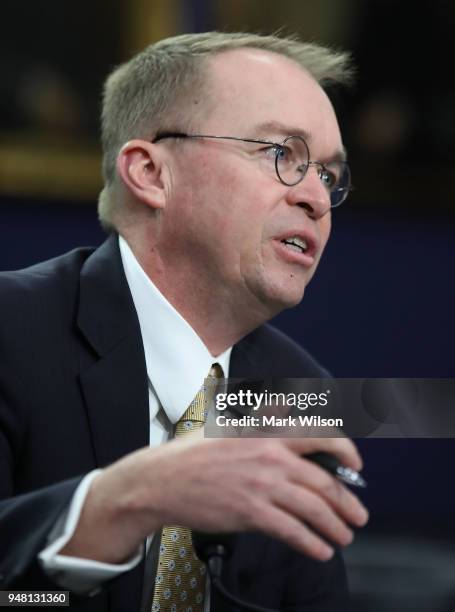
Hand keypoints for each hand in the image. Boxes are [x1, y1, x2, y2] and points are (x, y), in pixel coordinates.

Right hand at [61, 435, 367, 563]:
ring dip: (336, 526)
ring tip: (344, 536)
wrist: (161, 480)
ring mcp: (262, 484)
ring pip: (314, 508)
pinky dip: (312, 543)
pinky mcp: (252, 512)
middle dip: (348, 502)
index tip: (356, 467)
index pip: (320, 434)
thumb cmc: (193, 453)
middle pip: (324, 479)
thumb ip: (260, 421)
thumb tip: (289, 419)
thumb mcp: (229, 424)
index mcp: (267, 430)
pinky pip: (293, 531)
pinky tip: (320, 549)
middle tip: (358, 515)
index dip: (346, 450)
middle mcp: (270, 454)